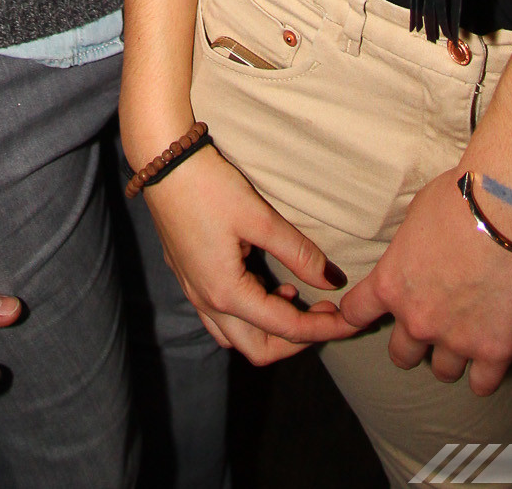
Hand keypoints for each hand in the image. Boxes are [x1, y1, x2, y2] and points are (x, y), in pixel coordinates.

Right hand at [142, 143, 356, 364]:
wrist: (162, 163)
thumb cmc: (209, 187)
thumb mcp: (259, 217)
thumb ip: (297, 252)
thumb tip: (333, 281)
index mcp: (227, 293)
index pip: (285, 328)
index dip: (321, 329)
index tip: (348, 320)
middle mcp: (208, 302)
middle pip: (257, 349)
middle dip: (295, 342)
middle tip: (324, 315)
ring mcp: (194, 291)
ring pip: (235, 337)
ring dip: (269, 331)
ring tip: (295, 298)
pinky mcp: (188, 276)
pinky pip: (220, 317)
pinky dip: (248, 315)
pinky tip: (264, 284)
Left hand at [338, 169, 511, 394]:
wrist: (505, 208)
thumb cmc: (458, 199)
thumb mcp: (414, 218)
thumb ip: (408, 251)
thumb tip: (414, 256)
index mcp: (391, 284)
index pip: (355, 315)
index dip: (359, 316)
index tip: (369, 314)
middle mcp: (417, 319)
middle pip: (401, 355)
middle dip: (414, 341)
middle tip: (433, 322)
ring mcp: (455, 339)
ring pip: (442, 371)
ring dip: (450, 356)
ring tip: (466, 336)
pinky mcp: (493, 349)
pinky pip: (482, 385)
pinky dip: (484, 374)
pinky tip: (489, 356)